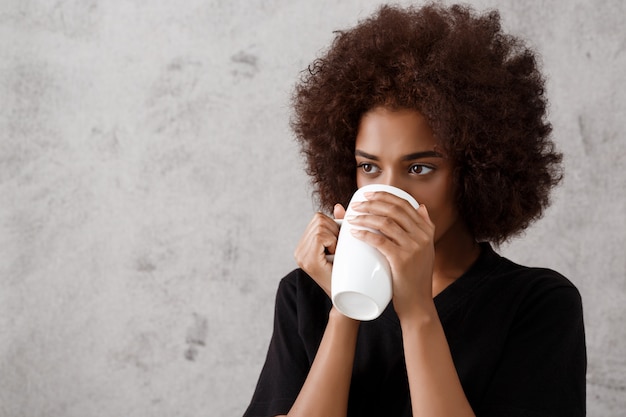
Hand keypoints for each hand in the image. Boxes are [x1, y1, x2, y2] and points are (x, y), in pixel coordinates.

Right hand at [294, 204, 345, 296]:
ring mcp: (301, 255)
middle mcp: (299, 249)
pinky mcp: (307, 260)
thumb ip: (338, 226)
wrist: (346, 301)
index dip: (334, 226)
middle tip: (338, 250)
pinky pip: (321, 235)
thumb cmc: (347, 273)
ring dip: (334, 237)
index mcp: (304, 245)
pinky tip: (333, 256)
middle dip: (334, 230)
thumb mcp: (342, 245)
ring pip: (320, 225)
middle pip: (319, 219)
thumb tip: (338, 206)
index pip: (318, 218)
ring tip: (336, 254)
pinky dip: (332, 242)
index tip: (338, 244)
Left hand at [347, 191, 434, 317]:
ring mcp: (413, 248)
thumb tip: (420, 206)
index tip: (367, 195)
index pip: (405, 204)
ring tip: (351, 218)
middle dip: (371, 203)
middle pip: (393, 210)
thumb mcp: (425, 250)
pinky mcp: (402, 260)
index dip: (384, 195)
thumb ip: (424, 229)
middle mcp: (422, 236)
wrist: (417, 303)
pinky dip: (365, 234)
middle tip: (356, 206)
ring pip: (385, 223)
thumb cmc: (415, 277)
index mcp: (427, 231)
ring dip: (364, 217)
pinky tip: (354, 232)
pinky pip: (380, 241)